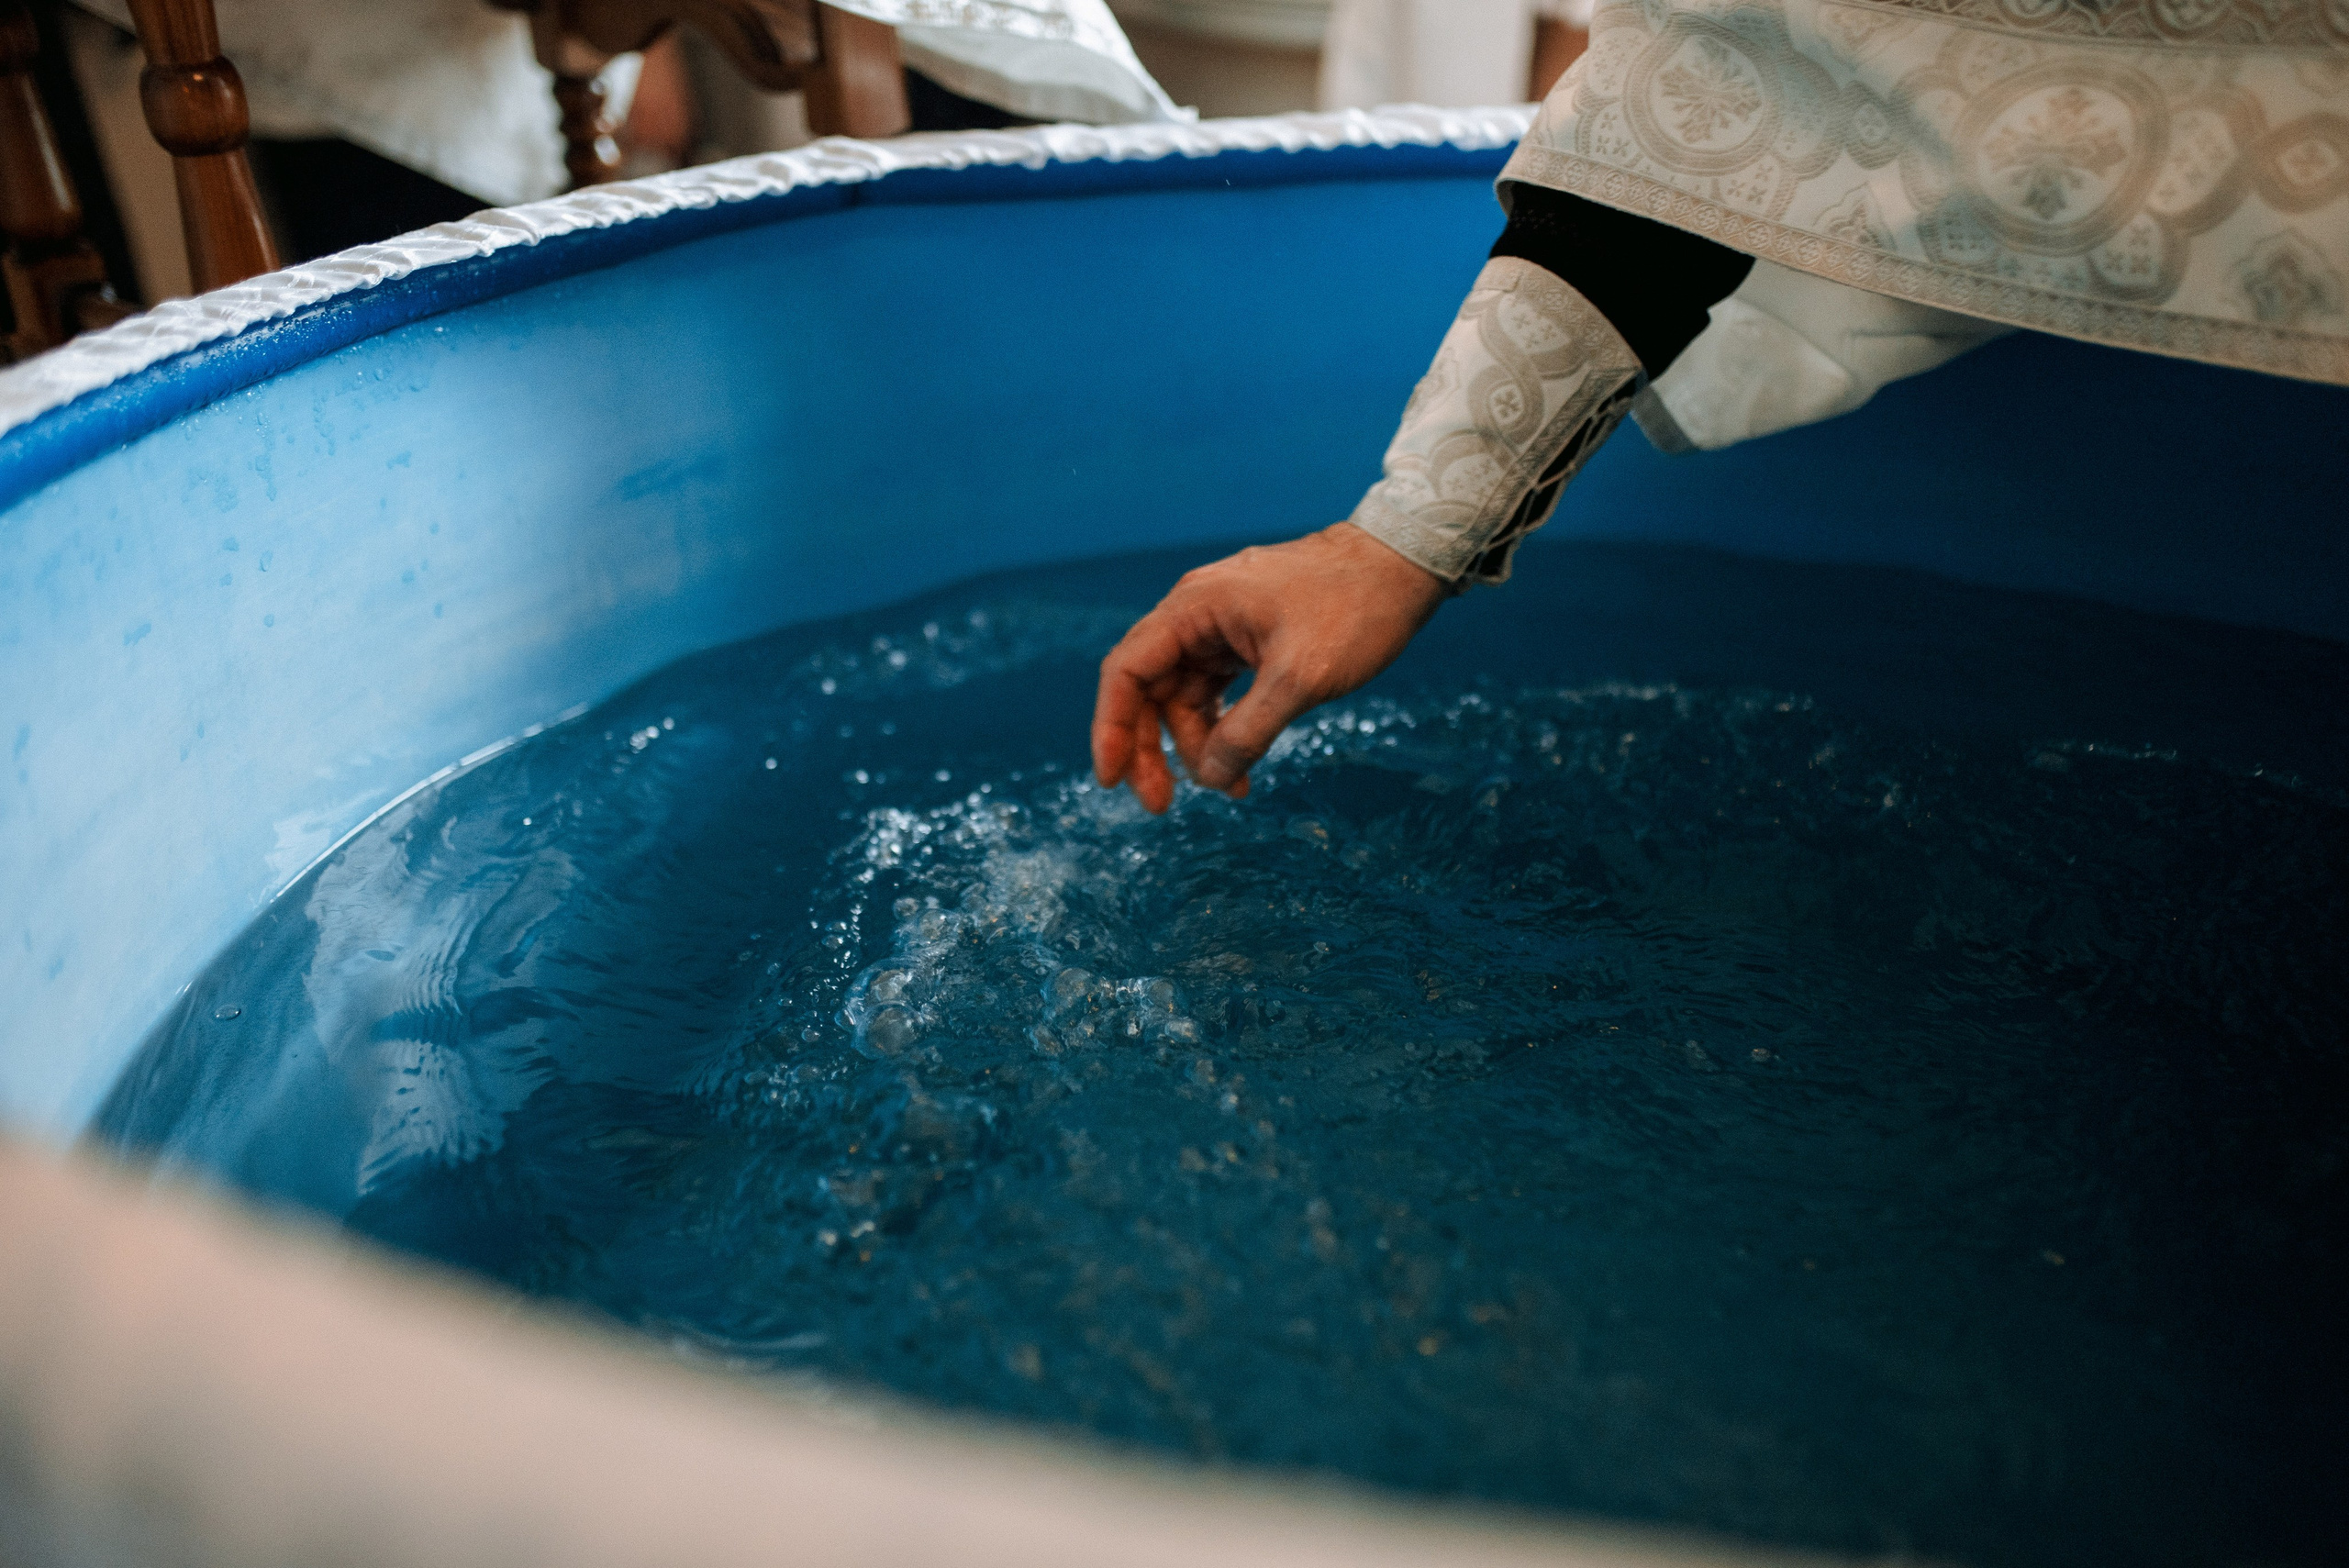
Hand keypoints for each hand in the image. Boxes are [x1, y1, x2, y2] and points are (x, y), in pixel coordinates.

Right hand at [1092, 523, 1446, 813]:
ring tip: (1231, 787)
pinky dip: (1223, 729)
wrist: (1404, 565)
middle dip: (1152, 750)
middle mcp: (1197, 613)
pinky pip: (1215, 692)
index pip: (1126, 671)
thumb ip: (1249, 730)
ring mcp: (1221, 627)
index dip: (1111, 729)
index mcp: (1194, 607)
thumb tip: (1208, 776)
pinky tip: (1241, 765)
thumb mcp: (1301, 678)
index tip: (1111, 780)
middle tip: (1161, 805)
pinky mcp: (1246, 641)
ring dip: (1196, 747)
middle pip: (1149, 691)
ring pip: (1183, 698)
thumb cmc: (1355, 608)